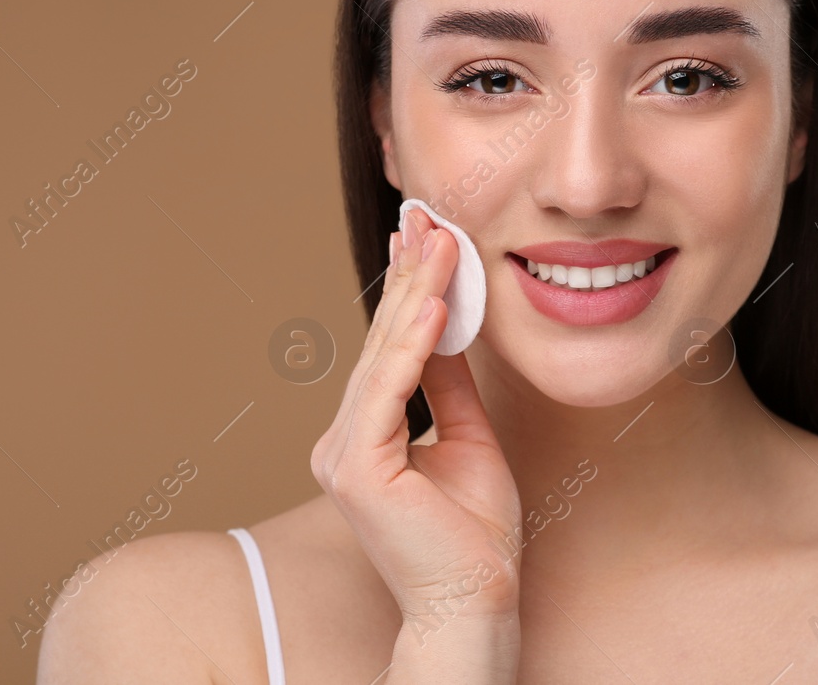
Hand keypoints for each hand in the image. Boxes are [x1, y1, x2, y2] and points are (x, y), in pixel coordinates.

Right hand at [311, 205, 522, 631]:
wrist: (476, 602)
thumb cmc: (474, 536)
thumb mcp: (469, 439)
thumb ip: (451, 385)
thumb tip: (451, 326)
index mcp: (364, 437)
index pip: (390, 348)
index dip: (409, 290)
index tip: (425, 236)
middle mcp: (341, 441)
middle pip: (383, 342)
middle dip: (409, 275)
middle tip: (427, 215)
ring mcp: (342, 454)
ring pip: (385, 357)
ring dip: (416, 293)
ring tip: (439, 240)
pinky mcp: (356, 469)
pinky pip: (389, 391)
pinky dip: (413, 344)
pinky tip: (435, 303)